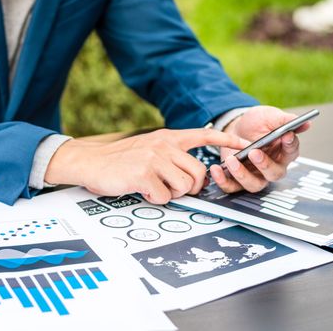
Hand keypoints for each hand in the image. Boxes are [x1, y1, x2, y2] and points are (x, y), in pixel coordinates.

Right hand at [45, 128, 247, 203]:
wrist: (90, 162)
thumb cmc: (118, 160)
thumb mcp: (146, 148)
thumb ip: (168, 155)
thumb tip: (189, 174)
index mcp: (166, 137)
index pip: (202, 134)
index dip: (225, 141)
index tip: (241, 145)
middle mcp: (163, 145)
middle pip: (198, 172)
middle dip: (190, 187)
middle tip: (173, 188)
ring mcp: (155, 158)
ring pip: (185, 185)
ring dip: (171, 193)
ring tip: (154, 188)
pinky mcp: (145, 174)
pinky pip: (164, 196)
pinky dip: (154, 199)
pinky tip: (141, 190)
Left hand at [210, 105, 310, 192]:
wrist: (235, 127)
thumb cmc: (256, 124)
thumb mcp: (269, 117)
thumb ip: (284, 120)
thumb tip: (305, 123)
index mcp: (284, 152)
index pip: (291, 151)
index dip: (290, 144)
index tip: (285, 136)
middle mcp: (271, 168)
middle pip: (274, 174)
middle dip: (264, 164)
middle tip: (254, 152)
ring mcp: (254, 176)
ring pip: (253, 184)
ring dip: (242, 174)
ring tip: (231, 159)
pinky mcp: (236, 179)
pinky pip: (231, 187)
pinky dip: (223, 180)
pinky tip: (215, 169)